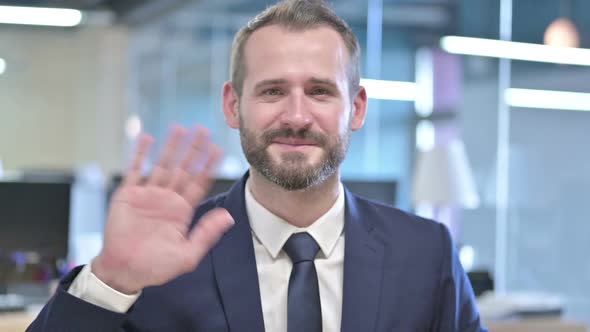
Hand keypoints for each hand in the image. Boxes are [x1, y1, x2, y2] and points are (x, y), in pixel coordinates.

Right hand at [92, 126, 233, 293]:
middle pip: (184, 168)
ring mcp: (148, 195)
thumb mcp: (187, 255)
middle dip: (194, 149)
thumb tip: (228, 217)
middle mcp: (167, 199)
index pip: (199, 182)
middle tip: (203, 130)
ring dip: (171, 147)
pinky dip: (140, 154)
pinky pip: (135, 170)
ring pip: (163, 165)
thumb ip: (207, 234)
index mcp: (182, 211)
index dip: (209, 166)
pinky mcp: (128, 195)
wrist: (124, 272)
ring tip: (179, 128)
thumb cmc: (155, 267)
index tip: (218, 149)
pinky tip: (147, 138)